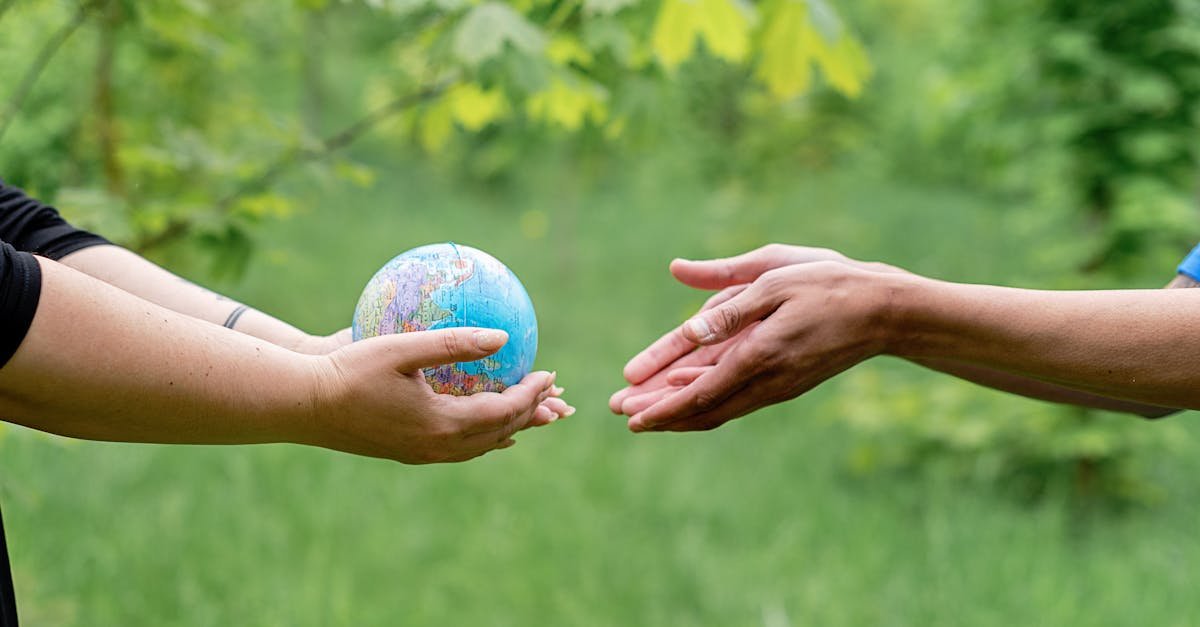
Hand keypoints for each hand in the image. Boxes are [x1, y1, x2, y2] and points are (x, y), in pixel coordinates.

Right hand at [301, 327, 571, 462]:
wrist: (304, 407)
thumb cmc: (350, 371)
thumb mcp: (403, 349)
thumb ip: (454, 343)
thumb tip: (503, 337)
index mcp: (443, 423)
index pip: (504, 410)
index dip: (532, 393)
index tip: (550, 373)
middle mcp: (438, 446)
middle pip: (500, 432)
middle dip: (530, 412)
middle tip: (551, 394)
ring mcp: (422, 454)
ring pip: (481, 446)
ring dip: (509, 428)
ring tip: (529, 414)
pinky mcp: (406, 453)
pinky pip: (459, 450)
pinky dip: (482, 438)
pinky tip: (482, 430)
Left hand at [617, 261, 894, 432]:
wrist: (886, 311)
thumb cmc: (829, 284)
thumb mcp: (774, 276)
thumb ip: (726, 296)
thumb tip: (681, 296)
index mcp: (759, 354)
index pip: (701, 392)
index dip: (663, 406)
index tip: (632, 415)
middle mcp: (767, 380)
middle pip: (703, 409)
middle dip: (660, 413)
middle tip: (621, 414)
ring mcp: (778, 386)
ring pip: (719, 409)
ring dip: (679, 412)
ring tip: (643, 412)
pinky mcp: (785, 383)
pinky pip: (737, 399)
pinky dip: (705, 401)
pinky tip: (685, 394)